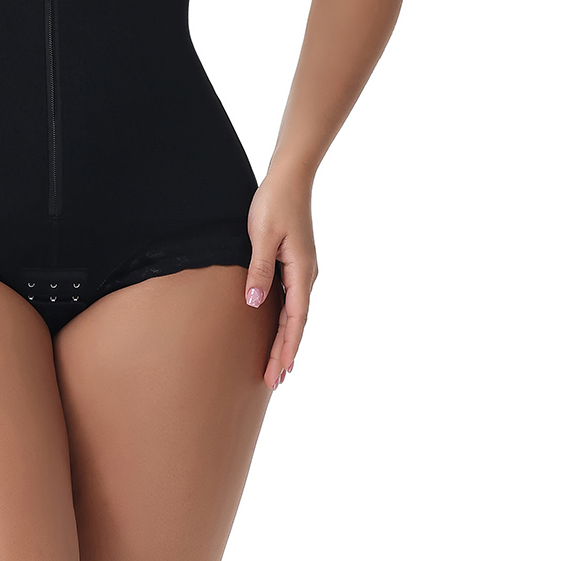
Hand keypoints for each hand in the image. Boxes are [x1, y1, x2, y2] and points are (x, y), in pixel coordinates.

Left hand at [245, 164, 317, 391]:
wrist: (289, 178)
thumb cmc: (274, 203)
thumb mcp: (262, 236)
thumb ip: (260, 270)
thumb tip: (255, 303)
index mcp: (301, 271)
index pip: (295, 318)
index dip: (287, 346)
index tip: (280, 371)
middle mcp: (306, 274)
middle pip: (297, 322)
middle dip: (285, 352)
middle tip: (274, 381)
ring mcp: (302, 270)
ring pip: (295, 313)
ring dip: (286, 340)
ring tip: (278, 367)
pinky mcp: (295, 264)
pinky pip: (291, 300)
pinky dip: (285, 321)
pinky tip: (278, 331)